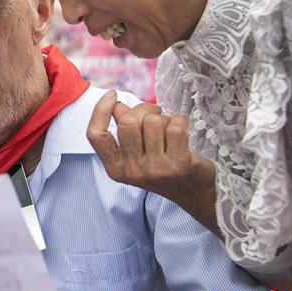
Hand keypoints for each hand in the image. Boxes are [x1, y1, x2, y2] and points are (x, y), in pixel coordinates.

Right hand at [86, 91, 217, 230]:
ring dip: (164, 119)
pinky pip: (175, 125)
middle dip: (143, 109)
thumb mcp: (135, 155)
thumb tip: (116, 104)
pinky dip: (180, 121)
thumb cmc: (163, 169)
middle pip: (127, 121)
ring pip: (152, 121)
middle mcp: (133, 171)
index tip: (113, 95)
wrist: (195, 194)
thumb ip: (124, 130)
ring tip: (169, 130)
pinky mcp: (179, 164)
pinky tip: (182, 132)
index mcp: (116, 168)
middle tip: (154, 113)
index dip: (101, 110)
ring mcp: (156, 169)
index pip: (96, 135)